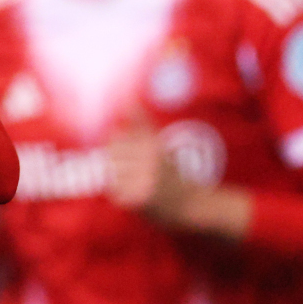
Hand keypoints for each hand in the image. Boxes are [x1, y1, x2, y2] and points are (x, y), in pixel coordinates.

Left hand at [107, 115, 251, 238]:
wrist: (191, 205)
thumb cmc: (169, 171)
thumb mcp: (157, 143)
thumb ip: (141, 121)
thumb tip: (128, 98)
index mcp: (152, 144)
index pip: (113, 138)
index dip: (119, 147)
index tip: (134, 155)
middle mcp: (149, 160)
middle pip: (110, 156)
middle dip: (120, 164)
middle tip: (138, 173)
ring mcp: (145, 180)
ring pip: (111, 174)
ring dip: (121, 181)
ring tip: (140, 184)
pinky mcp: (139, 199)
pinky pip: (115, 193)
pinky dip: (123, 196)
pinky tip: (139, 196)